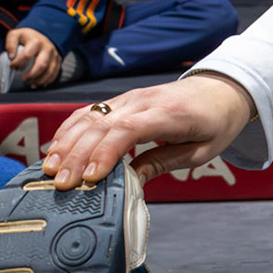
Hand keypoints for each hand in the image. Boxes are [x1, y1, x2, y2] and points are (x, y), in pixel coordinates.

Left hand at [5, 27, 61, 88]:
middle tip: (23, 80)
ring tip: (32, 85)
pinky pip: (55, 72)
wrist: (41, 35)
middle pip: (42, 64)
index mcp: (36, 41)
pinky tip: (40, 84)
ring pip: (50, 71)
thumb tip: (11, 57)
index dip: (18, 63)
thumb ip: (10, 44)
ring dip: (41, 80)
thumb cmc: (26, 37)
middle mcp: (47, 48)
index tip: (12, 66)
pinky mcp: (58, 60)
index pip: (27, 55)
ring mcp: (54, 54)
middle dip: (32, 74)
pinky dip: (48, 80)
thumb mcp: (15, 35)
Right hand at [41, 72, 255, 187]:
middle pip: (101, 125)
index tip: (91, 177)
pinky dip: (70, 129)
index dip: (105, 152)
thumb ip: (165, 163)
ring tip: (50, 170)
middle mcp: (144, 101)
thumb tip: (132, 183)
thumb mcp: (202, 151)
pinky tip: (57, 148)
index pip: (128, 130)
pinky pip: (89, 111)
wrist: (221, 89)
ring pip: (89, 116)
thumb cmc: (215, 122)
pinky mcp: (121, 100)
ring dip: (66, 143)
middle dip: (77, 155)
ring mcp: (130, 98)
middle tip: (62, 183)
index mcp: (170, 114)